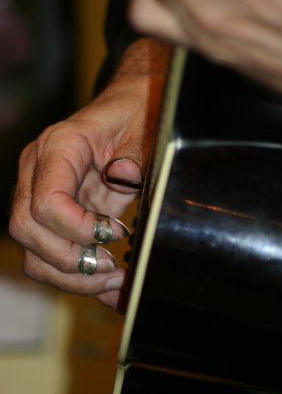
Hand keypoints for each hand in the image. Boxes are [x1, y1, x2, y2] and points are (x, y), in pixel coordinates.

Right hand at [9, 38, 168, 308]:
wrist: (127, 108)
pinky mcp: (52, 213)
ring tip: (113, 280)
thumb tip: (123, 178)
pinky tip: (107, 285)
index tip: (117, 232)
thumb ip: (133, 157)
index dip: (78, 229)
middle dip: (70, 259)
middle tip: (113, 266)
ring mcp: (39, 192)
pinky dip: (75, 276)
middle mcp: (38, 171)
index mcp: (59, 147)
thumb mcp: (143, 130)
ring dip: (71, 276)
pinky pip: (49, 253)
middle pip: (27, 231)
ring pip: (33, 251)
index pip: (46, 202)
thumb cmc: (133, 115)